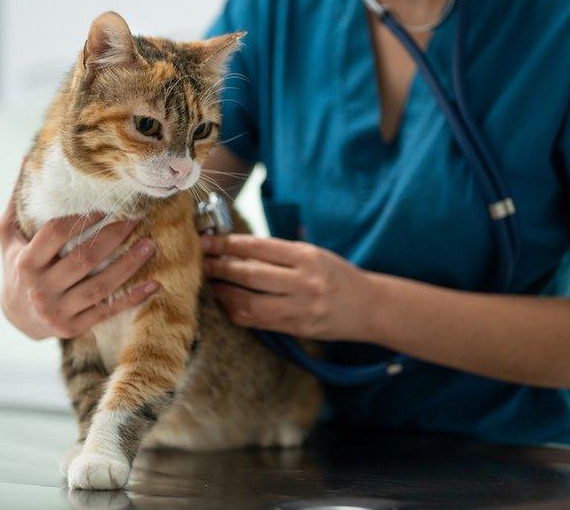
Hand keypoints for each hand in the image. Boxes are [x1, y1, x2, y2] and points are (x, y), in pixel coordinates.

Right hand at [0, 191, 157, 339]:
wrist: (15, 317)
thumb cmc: (16, 266)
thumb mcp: (8, 236)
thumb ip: (17, 201)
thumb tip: (25, 157)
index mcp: (26, 262)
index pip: (56, 234)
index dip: (81, 219)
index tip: (105, 205)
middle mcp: (40, 289)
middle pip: (83, 259)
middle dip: (114, 238)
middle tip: (138, 219)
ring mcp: (57, 311)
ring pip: (100, 286)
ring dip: (129, 266)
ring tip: (150, 245)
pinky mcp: (73, 328)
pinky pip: (107, 311)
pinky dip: (132, 299)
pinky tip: (154, 285)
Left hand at [202, 234, 376, 341]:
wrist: (369, 307)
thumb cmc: (337, 276)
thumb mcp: (314, 254)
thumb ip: (279, 253)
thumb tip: (236, 249)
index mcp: (307, 257)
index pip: (259, 247)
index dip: (228, 245)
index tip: (207, 242)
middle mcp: (304, 282)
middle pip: (250, 275)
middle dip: (220, 268)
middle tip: (200, 263)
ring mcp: (300, 308)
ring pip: (249, 303)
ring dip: (224, 294)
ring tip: (210, 285)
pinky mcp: (297, 328)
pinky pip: (257, 321)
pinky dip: (237, 312)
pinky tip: (227, 303)